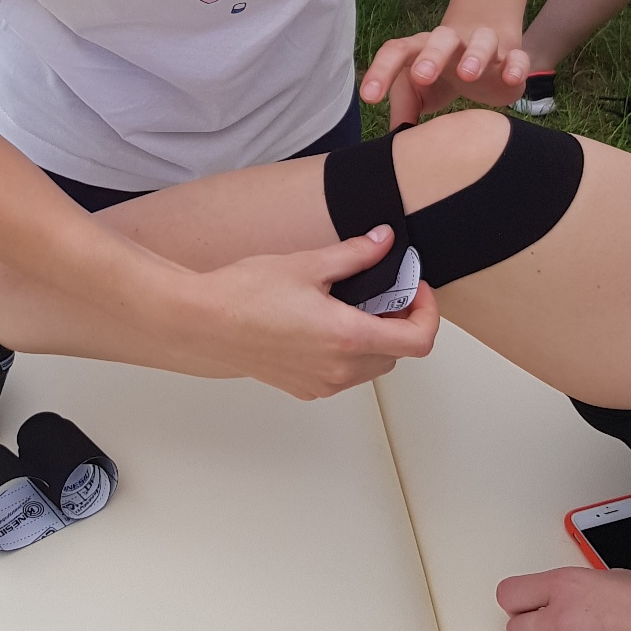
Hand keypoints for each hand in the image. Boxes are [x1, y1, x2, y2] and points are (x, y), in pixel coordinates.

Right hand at [189, 226, 438, 398]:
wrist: (204, 322)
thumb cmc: (246, 295)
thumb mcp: (307, 265)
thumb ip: (355, 255)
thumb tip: (384, 242)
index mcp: (347, 337)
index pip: (417, 340)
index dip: (426, 313)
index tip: (414, 290)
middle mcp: (340, 369)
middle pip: (398, 354)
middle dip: (399, 322)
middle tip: (383, 291)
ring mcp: (322, 383)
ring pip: (373, 367)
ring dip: (376, 339)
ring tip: (351, 306)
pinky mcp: (305, 388)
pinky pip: (345, 375)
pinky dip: (350, 352)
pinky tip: (326, 324)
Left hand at [360, 25, 528, 127]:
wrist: (481, 50)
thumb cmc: (439, 74)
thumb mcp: (417, 90)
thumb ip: (404, 109)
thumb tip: (394, 145)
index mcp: (421, 48)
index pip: (396, 51)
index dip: (381, 72)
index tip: (369, 98)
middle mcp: (451, 42)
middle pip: (440, 39)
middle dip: (431, 56)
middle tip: (421, 76)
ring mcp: (483, 47)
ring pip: (481, 41)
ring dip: (474, 55)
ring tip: (467, 74)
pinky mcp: (511, 58)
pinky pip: (517, 57)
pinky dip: (515, 66)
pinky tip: (511, 80)